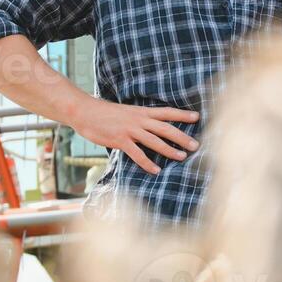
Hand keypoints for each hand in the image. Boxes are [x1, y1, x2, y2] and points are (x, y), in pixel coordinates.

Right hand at [74, 98, 199, 175]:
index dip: (182, 114)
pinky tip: (156, 170)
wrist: (84, 111)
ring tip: (182, 157)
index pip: (166, 111)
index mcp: (141, 111)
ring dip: (169, 150)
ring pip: (154, 141)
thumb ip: (139, 119)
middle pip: (165, 128)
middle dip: (182, 136)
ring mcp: (130, 130)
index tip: (197, 116)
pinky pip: (137, 154)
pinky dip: (147, 163)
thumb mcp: (126, 112)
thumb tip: (150, 127)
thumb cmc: (104, 113)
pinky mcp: (120, 140)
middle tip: (196, 145)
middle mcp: (138, 120)